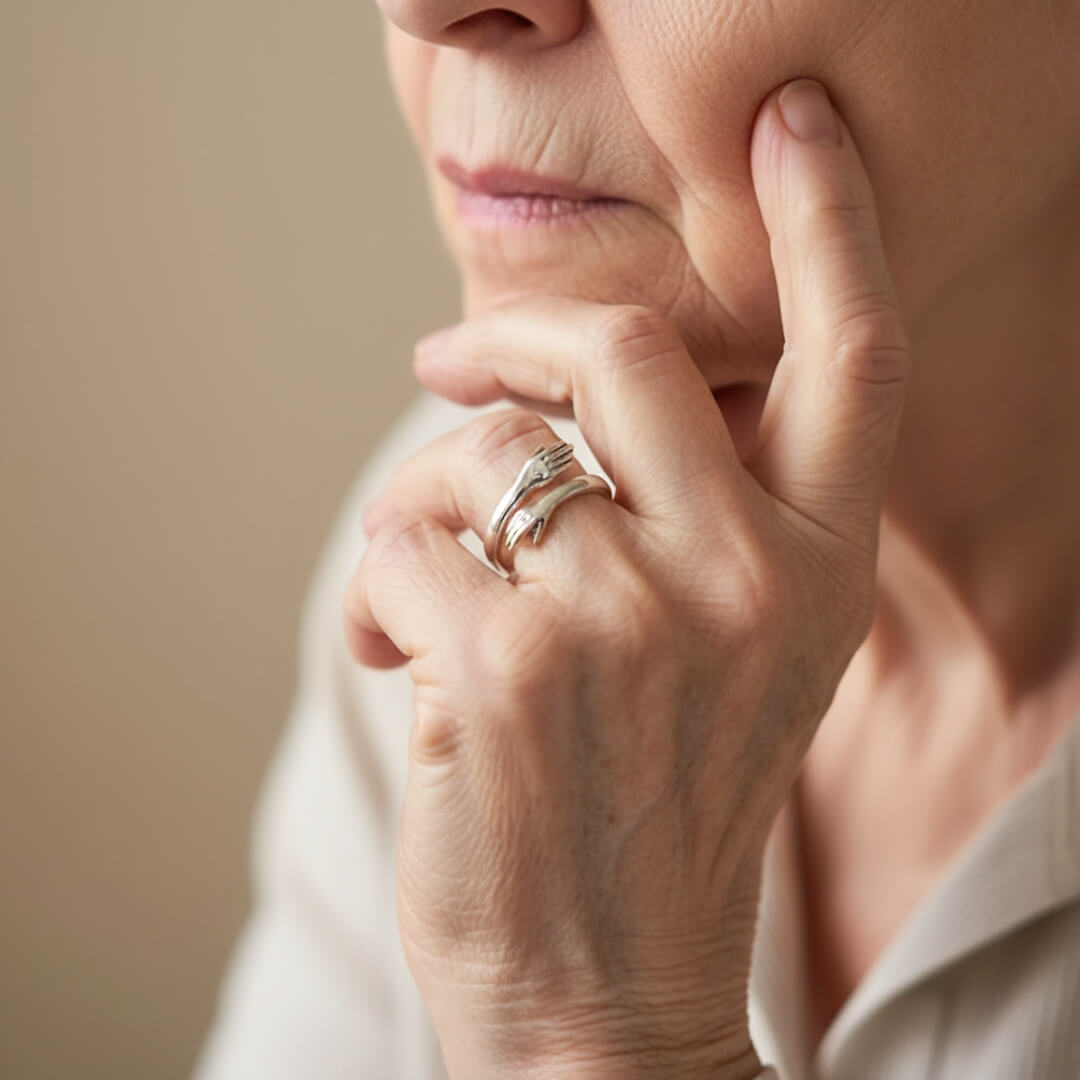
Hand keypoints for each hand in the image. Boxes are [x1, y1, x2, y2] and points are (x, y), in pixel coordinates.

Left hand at [346, 80, 908, 1078]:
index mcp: (817, 573)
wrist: (603, 994)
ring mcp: (629, 615)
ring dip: (423, 509)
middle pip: (625, 351)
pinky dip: (373, 586)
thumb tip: (561, 404)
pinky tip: (391, 656)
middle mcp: (744, 577)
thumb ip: (689, 521)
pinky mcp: (507, 662)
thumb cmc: (647, 812)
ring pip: (481, 454)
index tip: (795, 129)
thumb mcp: (724, 659)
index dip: (831, 227)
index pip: (856, 361)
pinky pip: (402, 538)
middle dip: (515, 336)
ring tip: (414, 600)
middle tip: (447, 359)